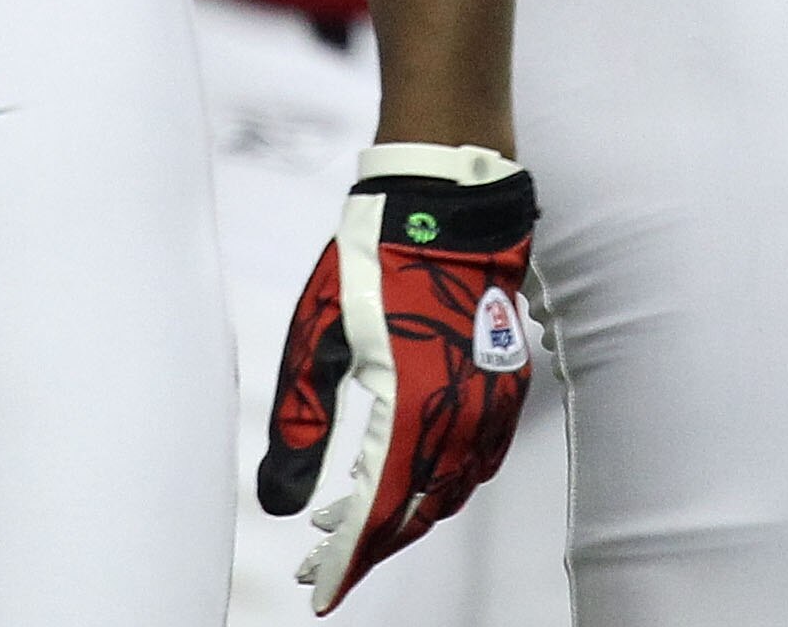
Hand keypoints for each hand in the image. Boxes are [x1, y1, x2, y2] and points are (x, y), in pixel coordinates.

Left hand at [257, 143, 539, 611]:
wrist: (448, 201)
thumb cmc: (376, 258)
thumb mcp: (316, 336)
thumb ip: (299, 423)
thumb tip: (281, 502)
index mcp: (408, 402)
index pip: (377, 511)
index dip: (347, 561)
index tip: (320, 592)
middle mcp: (460, 412)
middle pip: (417, 511)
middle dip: (371, 545)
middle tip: (323, 559)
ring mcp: (492, 400)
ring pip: (452, 492)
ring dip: (406, 515)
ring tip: (352, 520)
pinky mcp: (507, 384)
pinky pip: (482, 461)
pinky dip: (445, 484)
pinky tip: (414, 478)